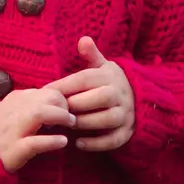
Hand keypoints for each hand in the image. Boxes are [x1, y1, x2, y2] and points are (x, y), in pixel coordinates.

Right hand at [0, 85, 73, 171]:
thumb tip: (52, 99)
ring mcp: (10, 131)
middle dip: (63, 105)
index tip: (64, 108)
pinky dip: (51, 141)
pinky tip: (62, 142)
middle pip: (44, 98)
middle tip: (70, 117)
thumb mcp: (9, 114)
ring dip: (60, 117)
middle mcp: (10, 112)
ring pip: (39, 113)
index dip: (58, 98)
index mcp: (11, 101)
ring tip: (70, 124)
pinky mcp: (11, 151)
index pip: (42, 91)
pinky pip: (34, 143)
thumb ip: (27, 106)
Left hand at [51, 37, 135, 151]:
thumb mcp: (102, 67)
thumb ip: (91, 55)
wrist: (137, 100)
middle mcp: (121, 94)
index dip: (64, 85)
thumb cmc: (108, 83)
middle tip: (56, 111)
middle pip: (100, 98)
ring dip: (85, 123)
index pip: (85, 79)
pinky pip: (113, 140)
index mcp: (110, 76)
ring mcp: (126, 114)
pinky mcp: (127, 132)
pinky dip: (96, 143)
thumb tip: (83, 39)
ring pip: (107, 118)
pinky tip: (78, 143)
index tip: (45, 92)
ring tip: (67, 126)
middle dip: (76, 105)